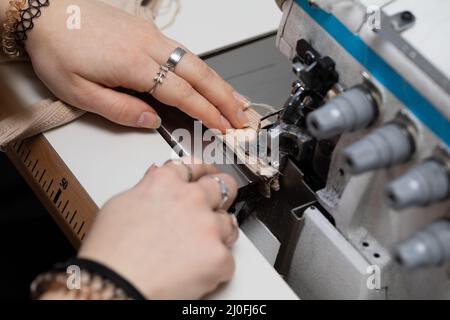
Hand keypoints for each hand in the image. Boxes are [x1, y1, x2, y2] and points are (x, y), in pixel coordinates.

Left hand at [25, 0, 249, 131]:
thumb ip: (121, 110)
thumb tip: (153, 121)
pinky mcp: (148, 30)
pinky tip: (210, 78)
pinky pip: (185, 52)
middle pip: (199, 74)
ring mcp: (152, 36)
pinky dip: (204, 69)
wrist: (45, 12)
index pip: (182, 94)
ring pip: (196, 61)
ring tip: (237, 101)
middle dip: (225, 98)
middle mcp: (150, 47)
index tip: (224, 127)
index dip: (207, 113)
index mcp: (134, 65)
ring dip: (219, 83)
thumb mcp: (80, 92)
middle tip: (242, 117)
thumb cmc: (58, 50)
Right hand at [78, 161, 238, 298]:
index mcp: (166, 182)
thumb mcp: (121, 205)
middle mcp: (191, 198)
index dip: (203, 173)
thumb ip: (147, 187)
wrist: (114, 287)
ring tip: (195, 251)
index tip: (207, 175)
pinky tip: (193, 272)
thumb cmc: (111, 253)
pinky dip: (214, 267)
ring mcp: (208, 226)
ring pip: (229, 223)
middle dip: (223, 195)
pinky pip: (227, 259)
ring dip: (218, 234)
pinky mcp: (218, 256)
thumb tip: (155, 178)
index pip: (195, 167)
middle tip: (218, 206)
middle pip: (224, 186)